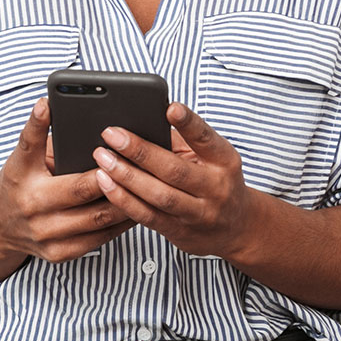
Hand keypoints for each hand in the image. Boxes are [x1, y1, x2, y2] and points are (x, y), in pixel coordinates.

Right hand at [0, 98, 133, 263]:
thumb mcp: (22, 156)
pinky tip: (137, 207)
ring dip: (126, 200)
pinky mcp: (59, 253)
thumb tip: (54, 105)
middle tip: (139, 159)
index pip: (32, 146)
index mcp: (20, 176)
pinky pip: (99, 238)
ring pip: (97, 218)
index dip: (43, 126)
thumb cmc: (18, 182)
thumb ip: (40, 135)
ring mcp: (46, 234)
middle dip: (113, 174)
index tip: (60, 111)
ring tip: (147, 184)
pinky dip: (121, 223)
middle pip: (80, 190)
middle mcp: (31, 207)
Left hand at [91, 102, 258, 260]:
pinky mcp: (180, 232)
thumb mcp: (210, 157)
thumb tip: (141, 123)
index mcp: (224, 160)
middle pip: (175, 169)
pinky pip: (148, 216)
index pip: (206, 138)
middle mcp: (215, 187)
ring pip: (159, 195)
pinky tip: (106, 184)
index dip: (189, 123)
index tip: (170, 108)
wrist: (237, 228)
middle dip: (140, 151)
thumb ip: (181, 141)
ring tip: (103, 159)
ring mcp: (199, 213)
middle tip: (111, 134)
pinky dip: (124, 200)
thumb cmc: (215, 180)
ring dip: (126, 177)